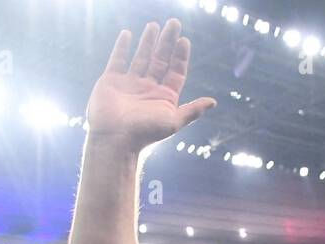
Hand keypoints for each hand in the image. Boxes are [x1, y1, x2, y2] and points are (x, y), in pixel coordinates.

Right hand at [86, 19, 214, 150]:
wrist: (114, 139)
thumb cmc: (145, 132)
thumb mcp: (173, 121)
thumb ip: (192, 110)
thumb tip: (213, 102)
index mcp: (163, 97)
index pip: (175, 71)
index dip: (180, 56)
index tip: (184, 40)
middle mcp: (147, 89)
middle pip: (160, 60)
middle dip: (167, 42)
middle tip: (173, 23)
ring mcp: (129, 84)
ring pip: (141, 58)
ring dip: (148, 42)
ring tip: (154, 25)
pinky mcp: (111, 82)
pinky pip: (117, 60)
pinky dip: (121, 47)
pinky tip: (127, 34)